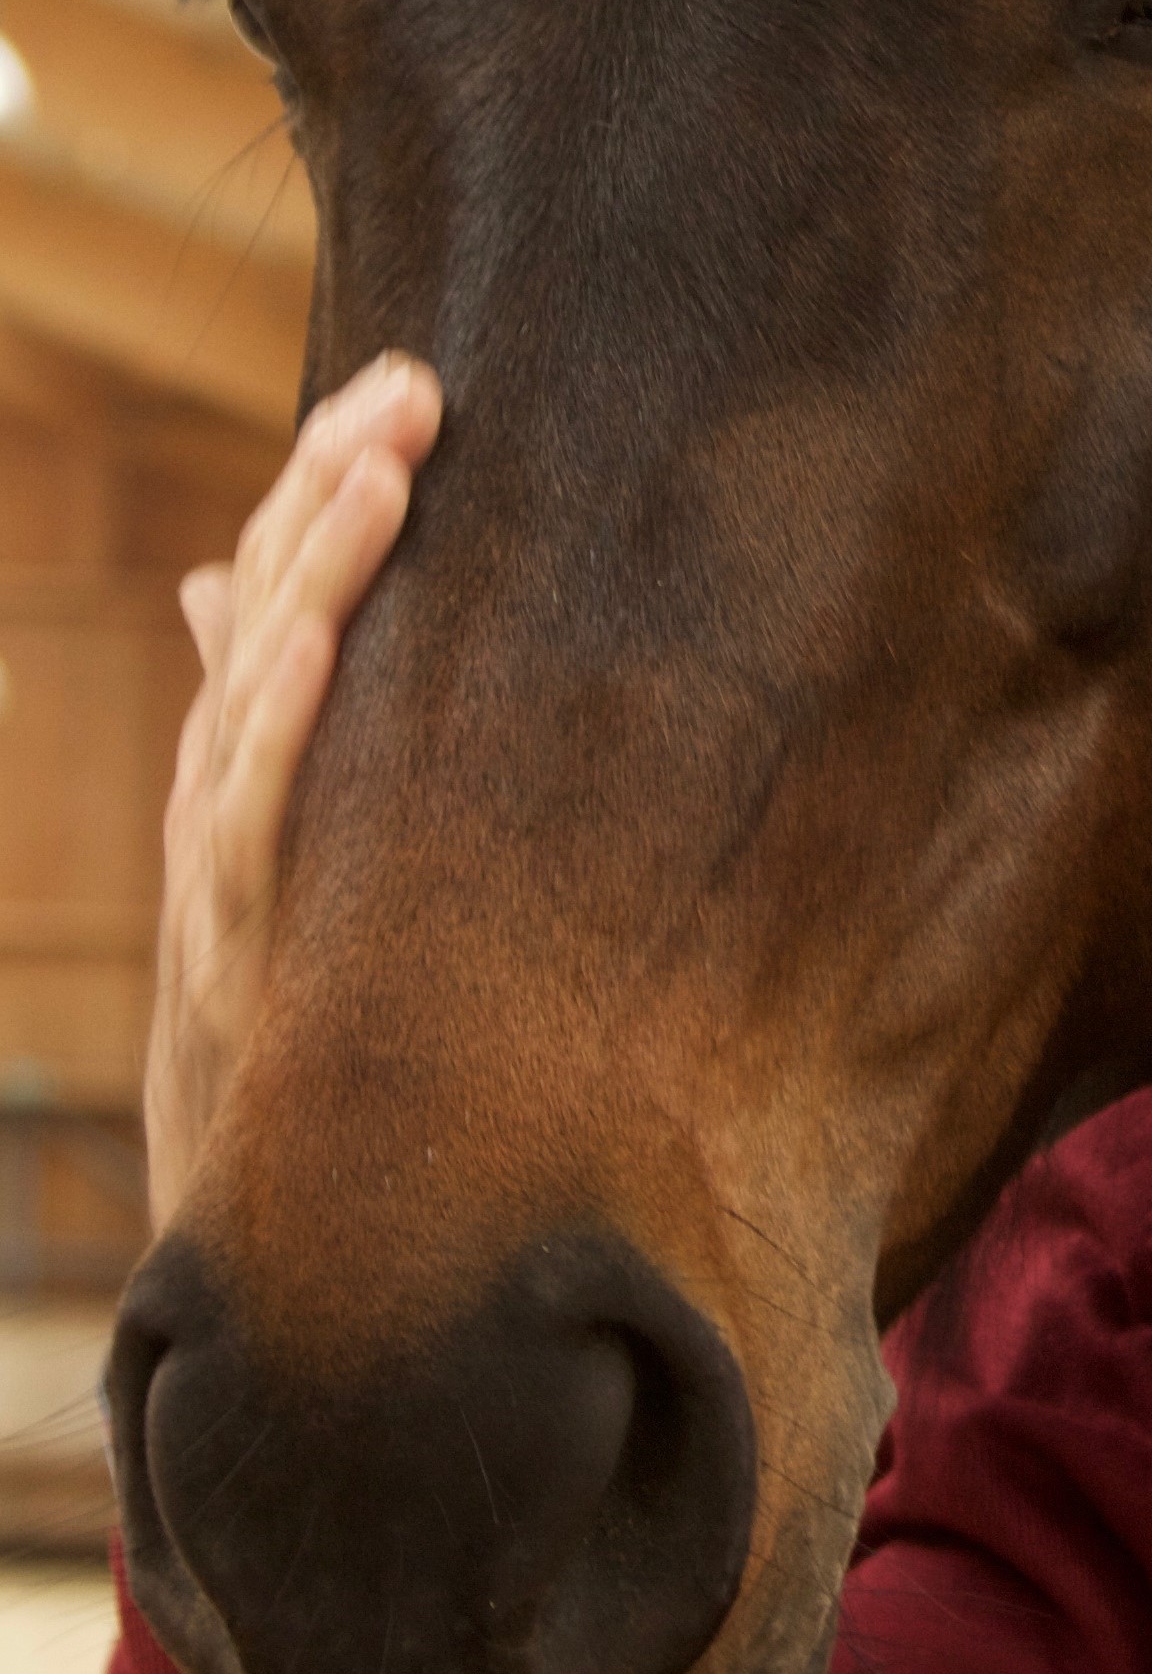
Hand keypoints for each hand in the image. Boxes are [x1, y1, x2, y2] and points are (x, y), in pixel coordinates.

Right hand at [146, 353, 442, 1230]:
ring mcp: (223, 902)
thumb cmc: (290, 1068)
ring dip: (312, 582)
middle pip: (261, 630)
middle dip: (328, 500)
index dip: (323, 493)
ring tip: (378, 467)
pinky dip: (266, 734)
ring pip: (252, 712)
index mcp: (244, 797)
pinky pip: (245, 840)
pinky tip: (306, 644)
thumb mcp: (266, 886)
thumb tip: (226, 587)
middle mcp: (222, 829)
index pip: (272, 607)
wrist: (279, 1285)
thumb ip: (250, 737)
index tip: (401, 389)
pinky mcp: (234, 983)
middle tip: (408, 388)